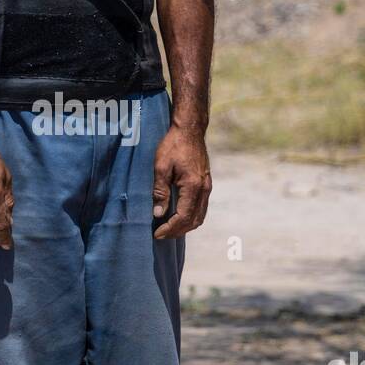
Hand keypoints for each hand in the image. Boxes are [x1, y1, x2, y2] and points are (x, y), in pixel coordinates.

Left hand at [152, 124, 211, 239]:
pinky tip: (178, 216)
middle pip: (194, 221)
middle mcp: (203, 189)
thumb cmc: (173, 145)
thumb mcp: (161, 167)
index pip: (183, 217)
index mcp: (193, 186)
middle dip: (177, 231)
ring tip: (168, 228)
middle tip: (161, 234)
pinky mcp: (206, 183)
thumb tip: (158, 213)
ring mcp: (207, 187)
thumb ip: (160, 191)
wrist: (190, 130)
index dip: (170, 228)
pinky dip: (190, 217)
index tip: (157, 234)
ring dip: (185, 226)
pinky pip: (201, 207)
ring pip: (199, 216)